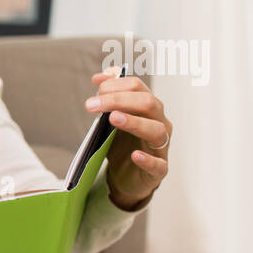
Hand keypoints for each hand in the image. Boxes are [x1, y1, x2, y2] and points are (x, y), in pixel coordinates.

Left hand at [86, 72, 171, 209]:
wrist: (125, 177)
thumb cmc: (122, 145)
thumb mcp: (113, 119)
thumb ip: (111, 96)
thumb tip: (102, 75)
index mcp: (149, 108)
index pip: (138, 87)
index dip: (117, 84)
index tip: (95, 87)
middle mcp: (159, 123)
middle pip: (148, 103)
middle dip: (118, 100)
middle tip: (91, 104)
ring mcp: (161, 147)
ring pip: (156, 130)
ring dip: (134, 122)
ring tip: (113, 118)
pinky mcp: (159, 170)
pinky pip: (158, 164)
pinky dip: (147, 160)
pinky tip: (134, 156)